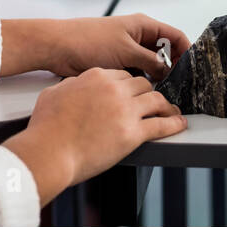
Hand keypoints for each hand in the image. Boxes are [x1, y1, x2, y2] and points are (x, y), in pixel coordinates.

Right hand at [4, 68, 186, 201]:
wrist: (49, 151)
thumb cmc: (46, 127)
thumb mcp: (54, 93)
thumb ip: (71, 85)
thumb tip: (77, 86)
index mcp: (96, 77)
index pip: (122, 75)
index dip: (129, 85)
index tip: (133, 92)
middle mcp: (114, 89)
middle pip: (143, 85)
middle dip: (148, 93)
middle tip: (153, 102)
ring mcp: (125, 110)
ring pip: (156, 100)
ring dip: (166, 106)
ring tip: (171, 111)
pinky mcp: (133, 133)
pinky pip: (161, 124)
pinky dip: (174, 124)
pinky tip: (179, 124)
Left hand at [48, 14, 190, 81]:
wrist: (58, 47)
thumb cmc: (89, 41)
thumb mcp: (126, 51)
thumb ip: (150, 62)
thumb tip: (166, 72)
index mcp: (143, 25)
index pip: (175, 36)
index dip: (186, 51)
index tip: (192, 70)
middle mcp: (137, 36)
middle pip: (165, 51)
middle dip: (172, 67)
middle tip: (179, 86)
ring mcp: (127, 50)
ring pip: (150, 64)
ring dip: (155, 76)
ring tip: (163, 92)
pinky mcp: (116, 62)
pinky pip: (136, 72)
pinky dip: (141, 80)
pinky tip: (143, 93)